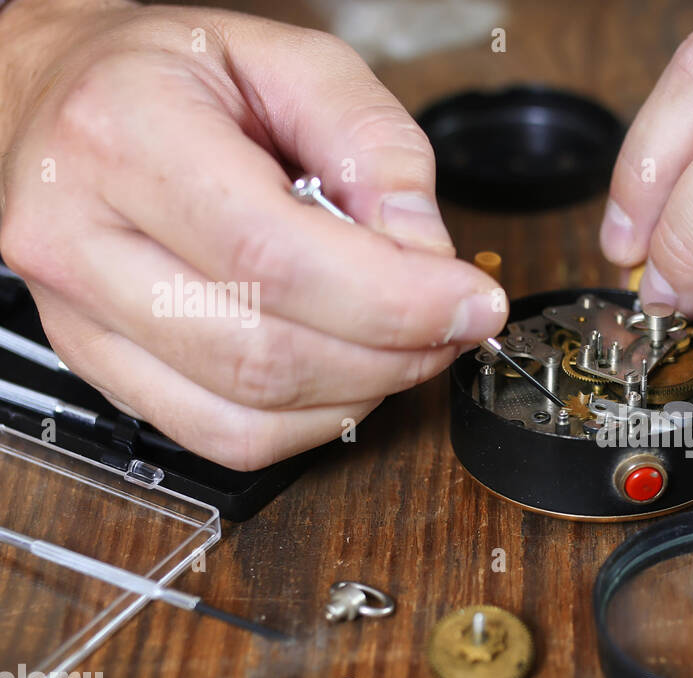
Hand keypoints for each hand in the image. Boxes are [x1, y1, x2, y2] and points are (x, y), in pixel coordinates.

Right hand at [0, 0, 504, 468]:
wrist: (60, 93)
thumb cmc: (172, 74)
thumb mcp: (291, 61)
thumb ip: (375, 144)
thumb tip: (427, 252)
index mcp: (122, 134)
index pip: (273, 257)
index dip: (393, 300)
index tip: (470, 301)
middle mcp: (78, 236)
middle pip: (263, 353)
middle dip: (391, 354)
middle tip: (451, 324)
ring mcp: (79, 317)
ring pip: (244, 417)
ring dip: (358, 396)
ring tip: (404, 344)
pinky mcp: (100, 367)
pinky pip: (222, 438)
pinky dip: (309, 425)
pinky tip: (346, 374)